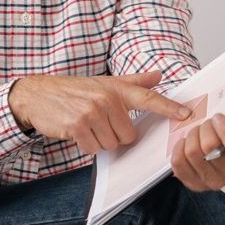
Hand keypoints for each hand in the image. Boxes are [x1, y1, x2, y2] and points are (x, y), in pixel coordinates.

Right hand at [7, 72, 194, 153]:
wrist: (37, 94)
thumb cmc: (74, 90)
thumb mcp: (104, 82)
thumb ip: (134, 82)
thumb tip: (159, 75)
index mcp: (116, 89)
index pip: (148, 98)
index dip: (168, 107)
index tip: (186, 115)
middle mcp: (106, 99)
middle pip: (128, 135)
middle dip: (114, 135)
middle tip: (98, 123)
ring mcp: (91, 112)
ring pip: (111, 144)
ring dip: (99, 141)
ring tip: (86, 125)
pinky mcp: (77, 126)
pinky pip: (93, 148)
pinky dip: (85, 145)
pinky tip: (76, 131)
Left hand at [170, 99, 224, 191]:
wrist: (221, 154)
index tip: (218, 118)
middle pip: (211, 148)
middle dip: (206, 128)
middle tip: (208, 123)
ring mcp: (213, 182)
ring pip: (192, 153)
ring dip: (192, 136)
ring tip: (198, 132)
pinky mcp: (194, 184)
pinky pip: (179, 163)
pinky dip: (180, 148)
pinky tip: (187, 142)